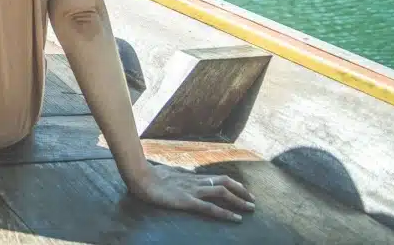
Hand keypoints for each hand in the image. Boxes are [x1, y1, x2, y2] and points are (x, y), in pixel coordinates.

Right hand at [127, 164, 255, 222]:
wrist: (140, 178)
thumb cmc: (150, 176)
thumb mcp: (168, 174)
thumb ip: (178, 176)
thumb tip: (183, 175)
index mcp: (191, 177)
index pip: (217, 178)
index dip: (232, 184)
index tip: (242, 189)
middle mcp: (195, 182)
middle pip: (224, 182)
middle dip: (241, 191)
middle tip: (252, 200)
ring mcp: (193, 190)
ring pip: (222, 192)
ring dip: (239, 200)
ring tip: (250, 208)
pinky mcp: (187, 201)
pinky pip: (210, 208)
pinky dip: (225, 213)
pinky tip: (236, 219)